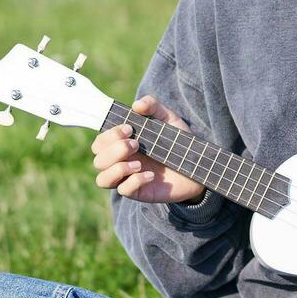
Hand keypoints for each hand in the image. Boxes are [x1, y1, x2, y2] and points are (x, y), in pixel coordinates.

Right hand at [91, 95, 205, 204]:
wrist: (198, 164)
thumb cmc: (178, 141)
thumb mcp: (168, 118)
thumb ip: (153, 107)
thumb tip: (137, 105)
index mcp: (122, 144)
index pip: (100, 143)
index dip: (109, 136)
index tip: (129, 129)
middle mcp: (120, 162)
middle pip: (98, 160)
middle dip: (114, 150)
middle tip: (137, 144)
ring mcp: (128, 178)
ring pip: (102, 179)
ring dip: (117, 169)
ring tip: (139, 164)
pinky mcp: (139, 192)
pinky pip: (123, 190)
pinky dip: (134, 181)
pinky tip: (151, 175)